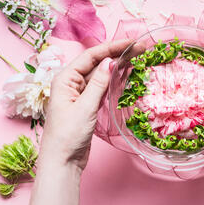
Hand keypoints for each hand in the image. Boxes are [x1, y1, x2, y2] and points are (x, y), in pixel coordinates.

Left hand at [38, 39, 132, 171]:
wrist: (63, 161)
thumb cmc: (68, 135)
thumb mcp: (85, 107)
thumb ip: (99, 84)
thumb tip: (111, 62)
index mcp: (65, 79)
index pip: (91, 56)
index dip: (112, 47)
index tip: (131, 43)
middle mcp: (71, 83)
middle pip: (97, 62)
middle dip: (118, 53)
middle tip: (140, 48)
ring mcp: (80, 93)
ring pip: (101, 74)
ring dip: (118, 65)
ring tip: (137, 57)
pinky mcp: (87, 104)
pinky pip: (102, 86)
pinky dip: (114, 79)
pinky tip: (126, 73)